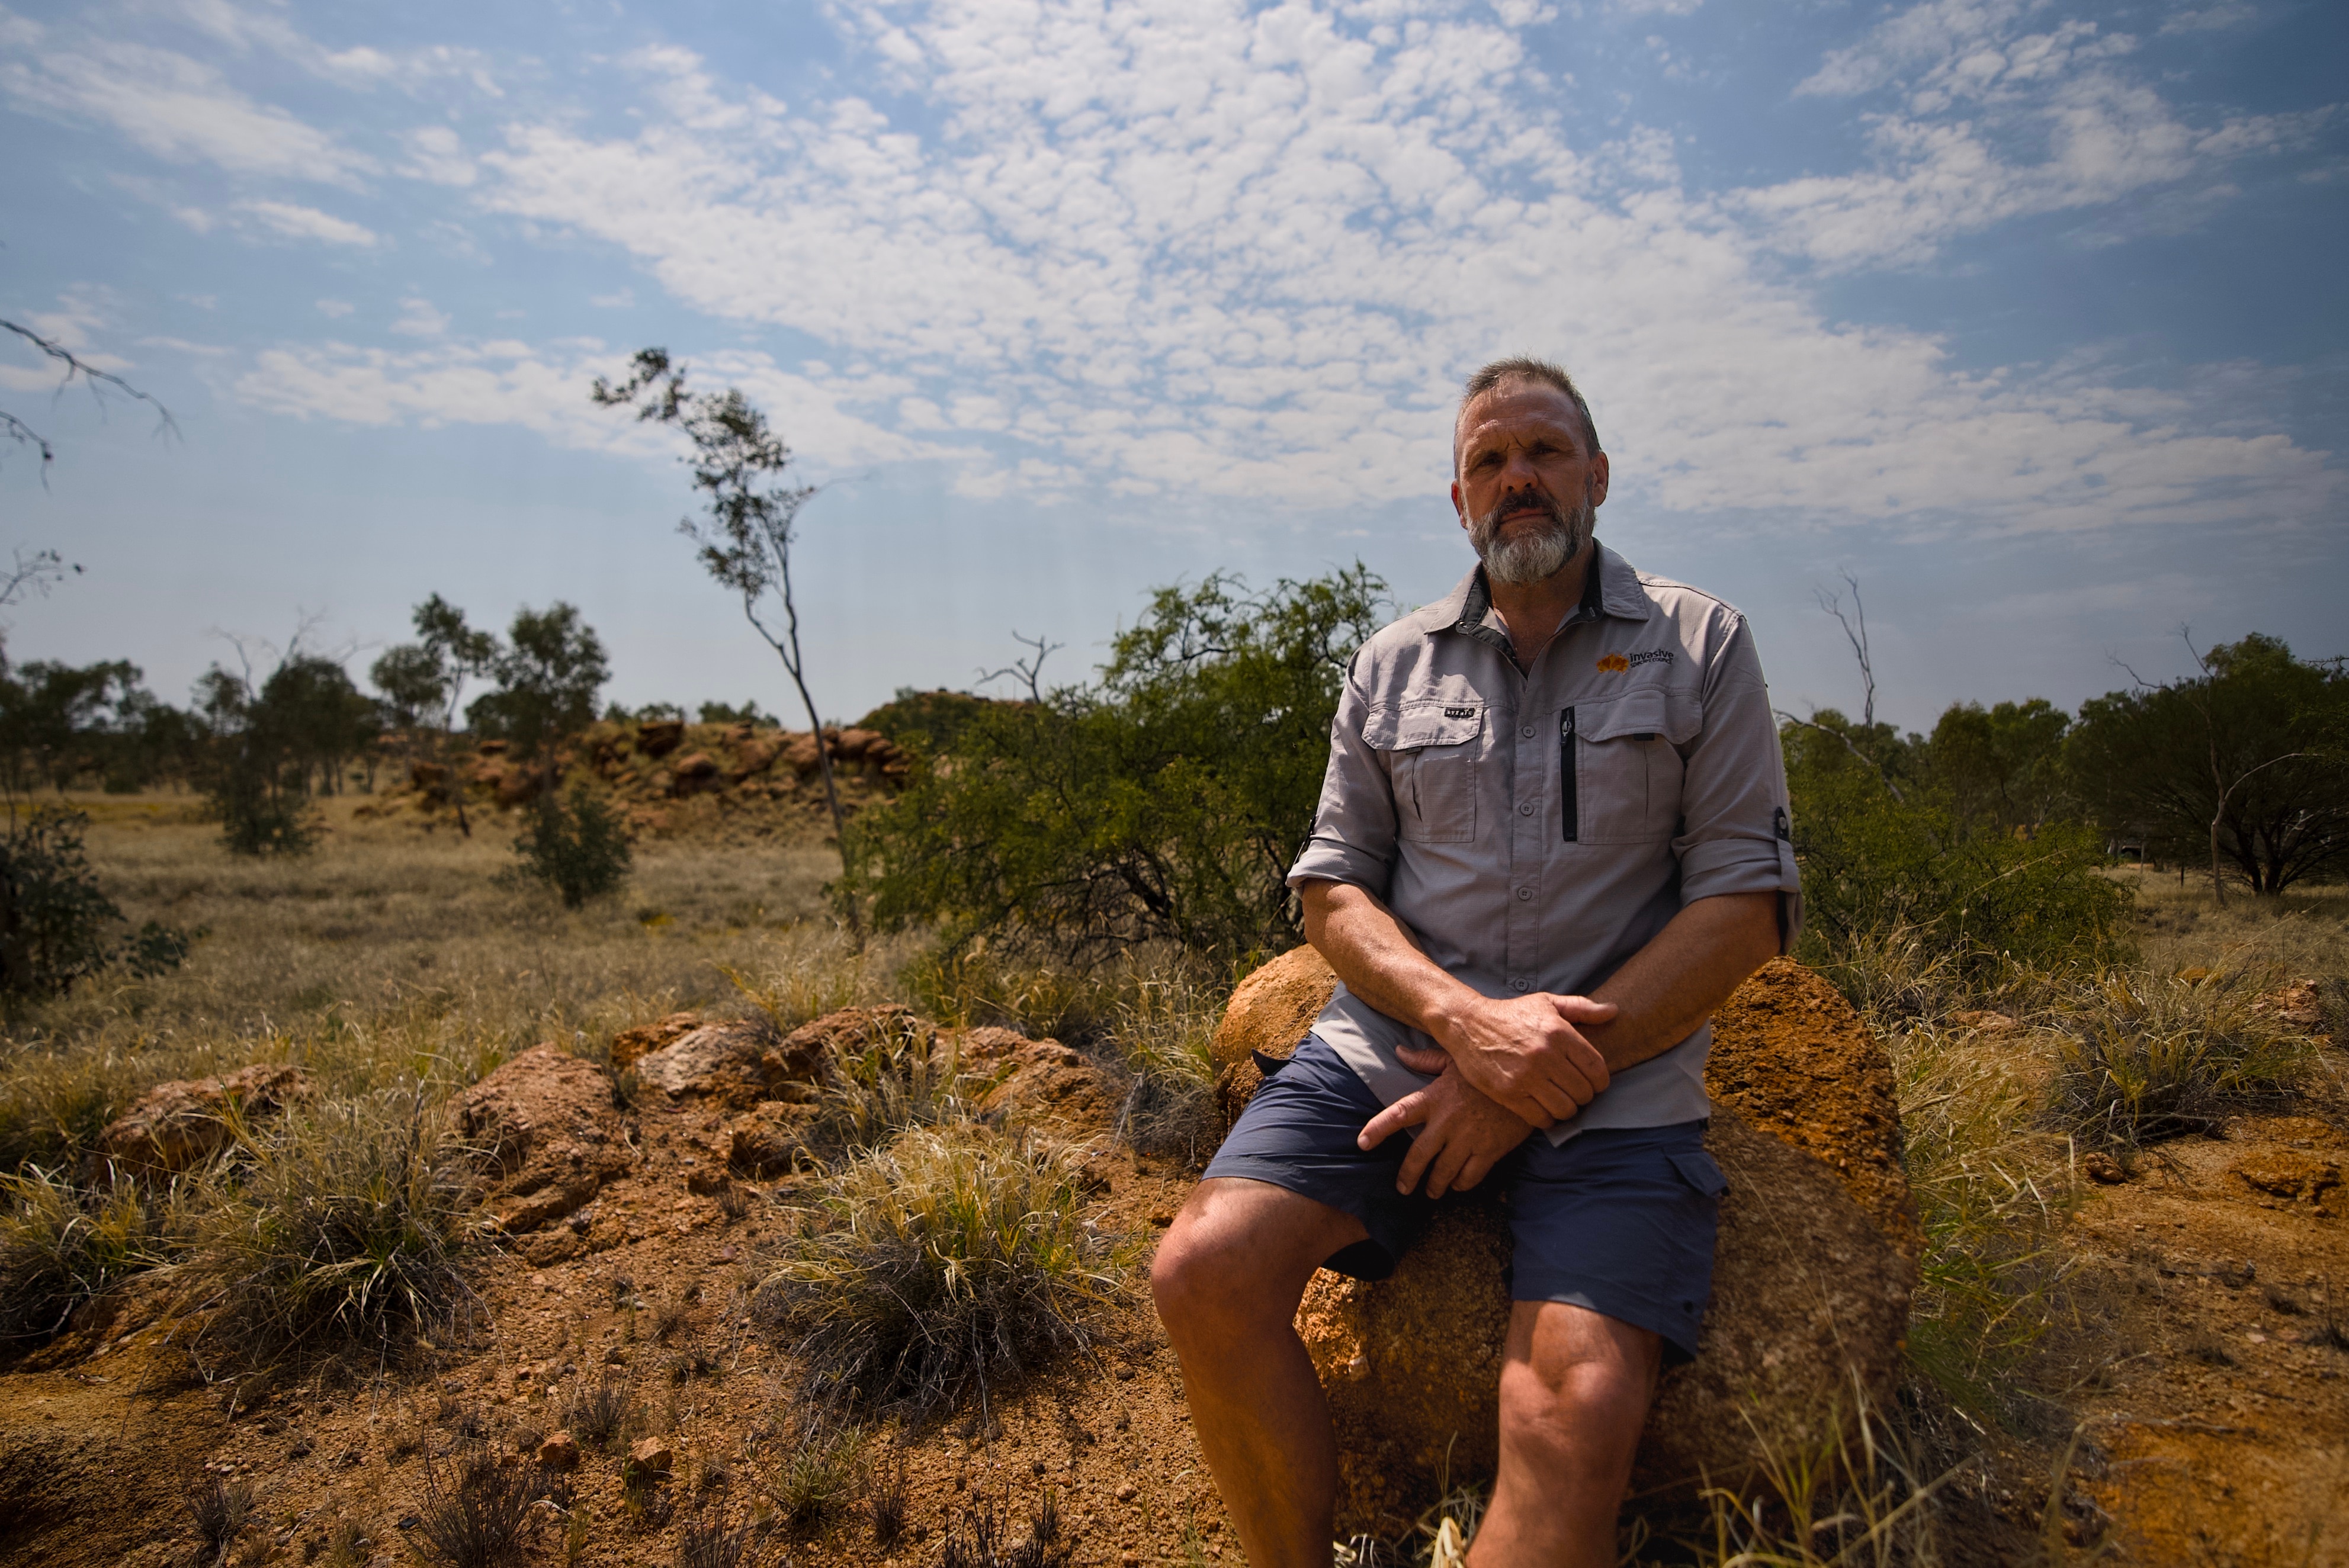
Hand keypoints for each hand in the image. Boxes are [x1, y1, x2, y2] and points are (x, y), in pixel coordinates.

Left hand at [1357, 1065, 1532, 1199]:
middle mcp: (1447, 1121)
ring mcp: (1469, 1138)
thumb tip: (1399, 1052)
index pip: (1398, 1114)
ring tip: (1432, 1191)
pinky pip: (1470, 1177)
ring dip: (1435, 1186)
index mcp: (1435, 1097)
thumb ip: (1426, 1060)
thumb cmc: (1489, 1068)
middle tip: (1403, 1188)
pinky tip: (1458, 1184)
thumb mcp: (1456, 1059)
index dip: (1377, 1130)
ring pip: (1443, 1172)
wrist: (1530, 1080)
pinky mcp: (1490, 1151)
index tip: (1362, 1143)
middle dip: (1408, 1176)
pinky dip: (1461, 1184)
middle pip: (1418, 1155)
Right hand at [1421, 992, 1615, 1126]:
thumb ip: (1582, 1008)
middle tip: (1573, 1091)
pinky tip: (1543, 1108)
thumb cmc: (1511, 1014)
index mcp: (1558, 1032)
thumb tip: (1613, 1011)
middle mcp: (1545, 1055)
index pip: (1596, 1069)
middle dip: (1583, 1096)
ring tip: (1560, 1101)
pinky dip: (1547, 1118)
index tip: (1593, 1083)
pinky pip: (1541, 1118)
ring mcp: (1526, 1076)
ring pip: (1565, 1109)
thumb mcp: (1546, 1003)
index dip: (1600, 1081)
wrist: (1467, 1024)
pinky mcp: (1508, 1093)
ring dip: (1566, 1109)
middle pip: (1583, 1092)